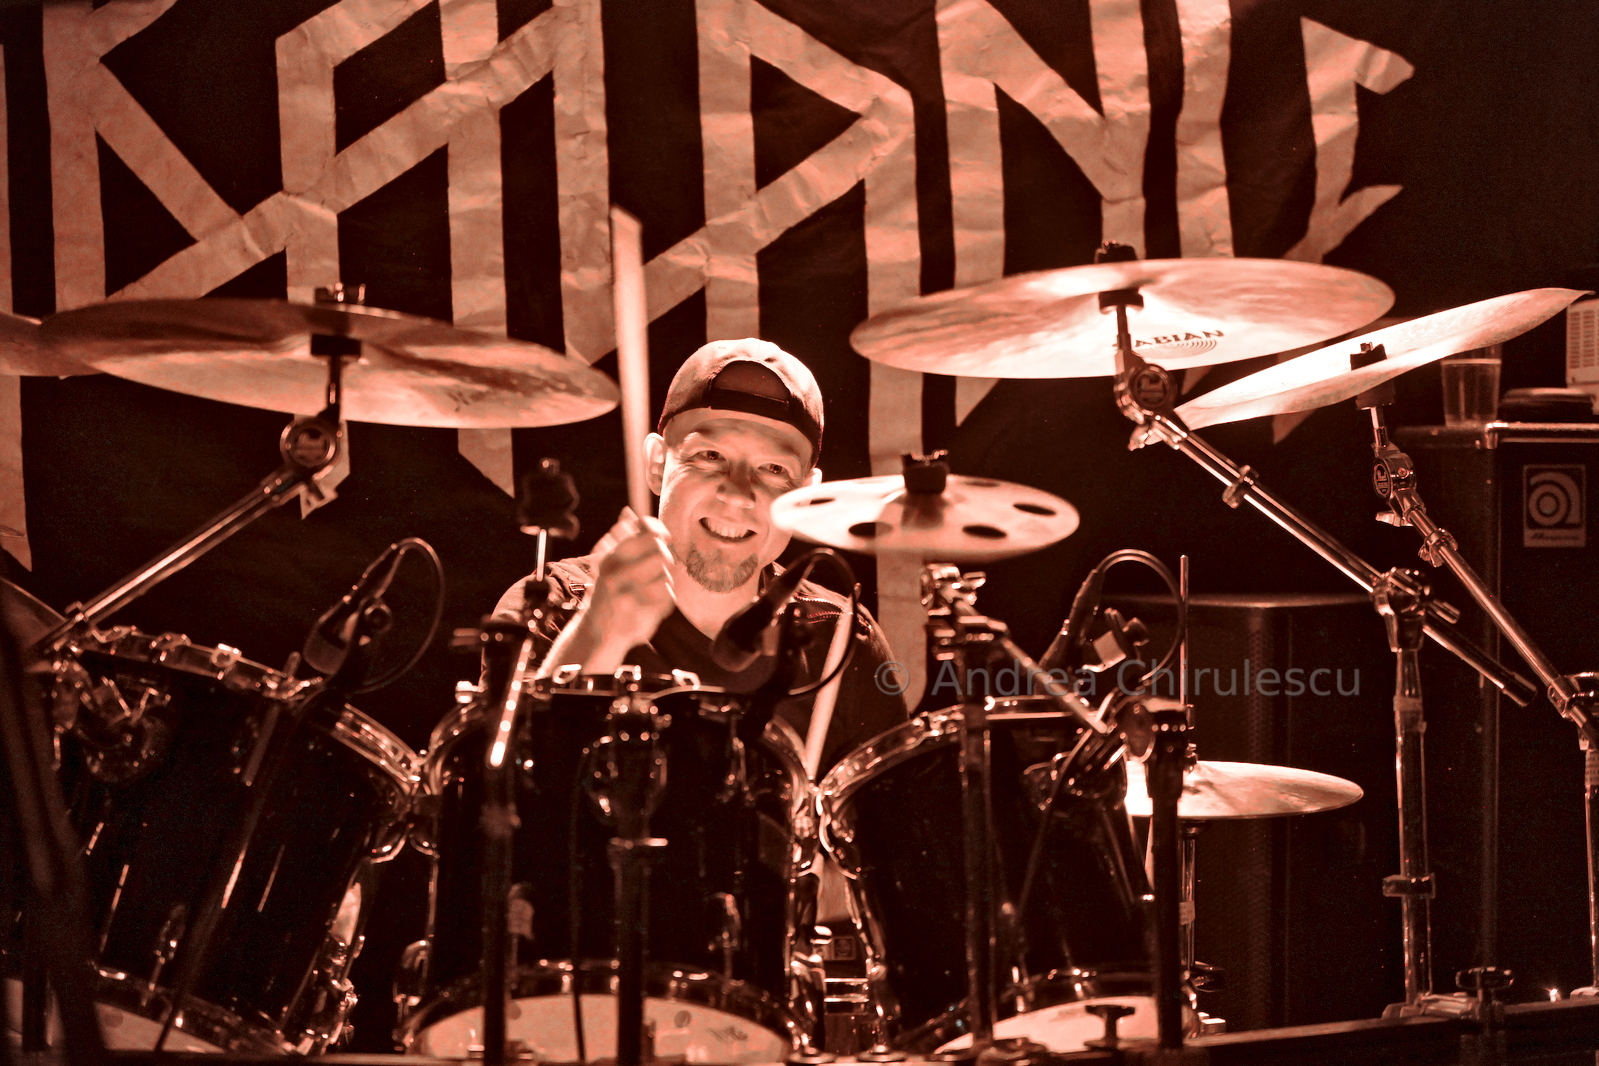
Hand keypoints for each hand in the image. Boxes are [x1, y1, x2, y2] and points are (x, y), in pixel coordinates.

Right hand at [575, 507, 674, 661]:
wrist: (598, 630)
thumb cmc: (608, 590)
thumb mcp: (608, 562)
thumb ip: (620, 537)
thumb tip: (627, 512)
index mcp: (610, 559)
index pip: (643, 533)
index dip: (658, 530)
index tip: (663, 536)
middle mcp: (616, 577)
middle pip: (660, 552)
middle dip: (664, 556)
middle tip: (660, 563)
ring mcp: (627, 598)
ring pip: (665, 575)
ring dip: (664, 578)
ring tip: (653, 583)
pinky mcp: (640, 615)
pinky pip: (668, 596)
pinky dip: (666, 596)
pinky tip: (654, 598)